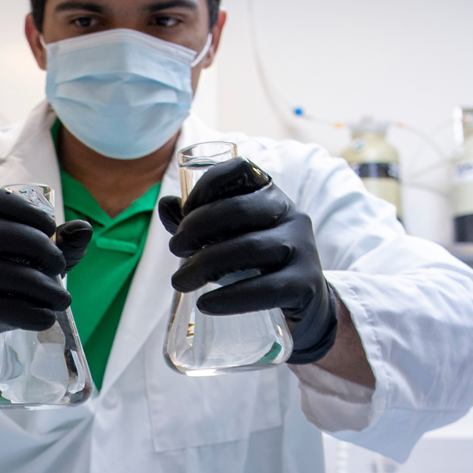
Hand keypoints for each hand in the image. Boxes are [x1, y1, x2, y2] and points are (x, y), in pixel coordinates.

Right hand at [0, 185, 92, 384]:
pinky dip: (21, 311)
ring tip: (60, 299)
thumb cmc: (7, 290)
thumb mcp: (36, 263)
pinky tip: (44, 318)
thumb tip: (83, 229)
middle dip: (33, 245)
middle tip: (59, 266)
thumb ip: (59, 245)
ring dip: (34, 284)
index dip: (20, 207)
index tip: (50, 228)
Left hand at [157, 158, 338, 364]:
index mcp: (270, 195)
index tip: (184, 211)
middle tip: (175, 248)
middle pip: (239, 210)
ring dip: (205, 264)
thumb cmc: (257, 264)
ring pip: (250, 248)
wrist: (306, 303)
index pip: (242, 169)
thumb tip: (166, 204)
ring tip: (180, 281)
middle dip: (197, 227)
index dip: (208, 185)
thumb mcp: (228, 238)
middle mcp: (291, 215)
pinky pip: (266, 288)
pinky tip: (205, 303)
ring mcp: (303, 249)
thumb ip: (196, 221)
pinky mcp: (305, 284)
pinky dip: (231, 298)